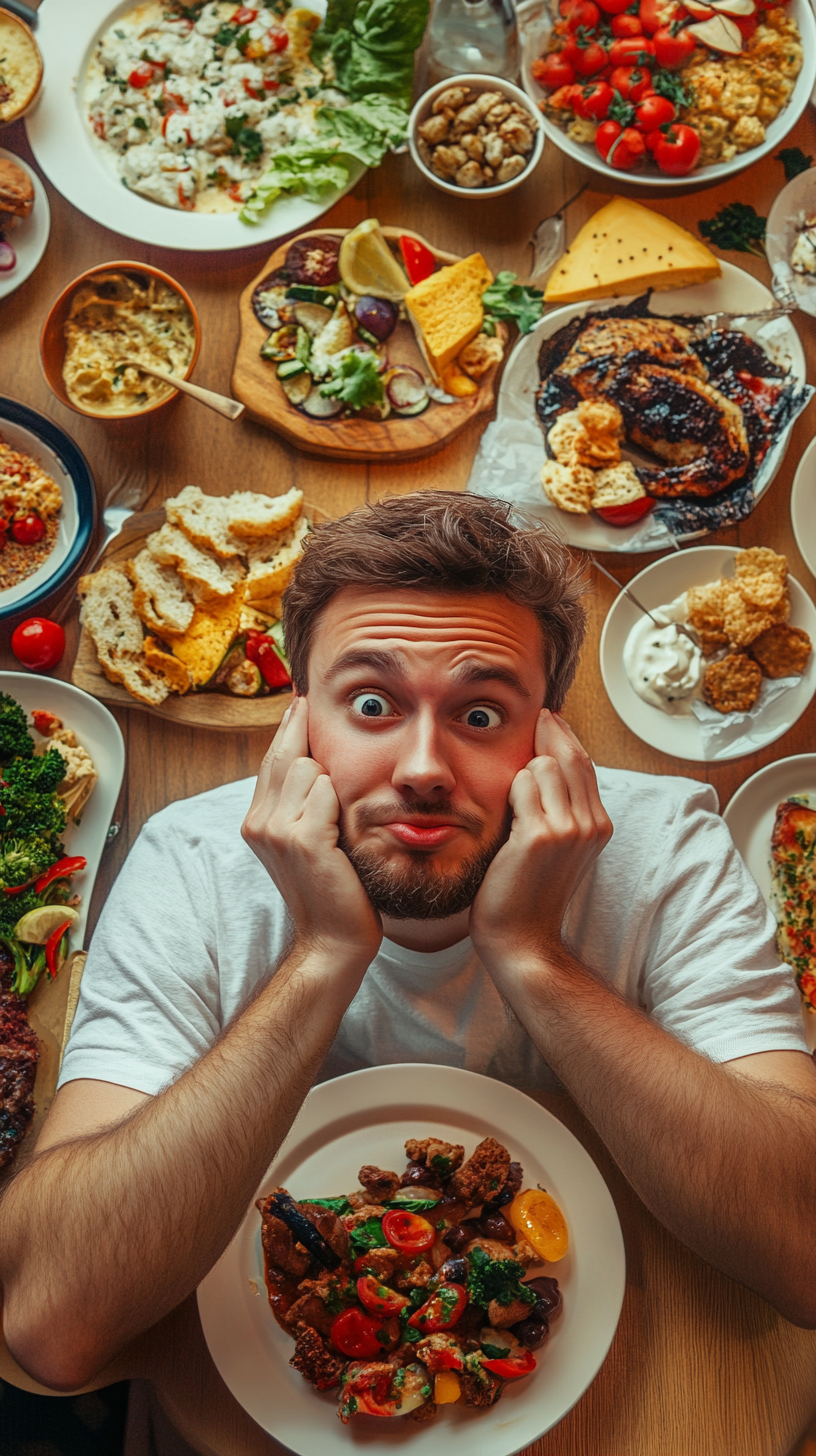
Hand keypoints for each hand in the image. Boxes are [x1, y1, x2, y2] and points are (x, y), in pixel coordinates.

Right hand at [242, 697, 381, 967]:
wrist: (333, 939)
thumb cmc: (332, 888)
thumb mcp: (308, 838)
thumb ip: (300, 801)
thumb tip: (310, 757)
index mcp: (256, 820)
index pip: (271, 758)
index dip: (289, 728)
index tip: (301, 700)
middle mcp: (257, 822)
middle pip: (288, 755)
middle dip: (313, 747)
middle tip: (325, 734)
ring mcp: (275, 831)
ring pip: (308, 768)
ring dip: (333, 784)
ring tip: (340, 820)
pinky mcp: (301, 840)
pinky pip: (324, 792)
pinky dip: (339, 803)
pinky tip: (343, 830)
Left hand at [469, 710, 611, 974]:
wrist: (522, 938)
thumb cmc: (528, 892)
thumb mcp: (556, 845)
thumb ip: (559, 807)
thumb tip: (543, 762)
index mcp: (599, 825)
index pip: (584, 764)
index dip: (565, 737)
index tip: (548, 717)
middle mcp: (591, 824)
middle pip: (569, 756)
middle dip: (547, 733)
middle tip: (533, 716)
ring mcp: (569, 829)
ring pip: (543, 766)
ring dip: (521, 774)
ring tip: (510, 800)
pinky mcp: (541, 835)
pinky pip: (522, 785)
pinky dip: (509, 791)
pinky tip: (503, 810)